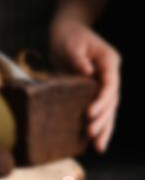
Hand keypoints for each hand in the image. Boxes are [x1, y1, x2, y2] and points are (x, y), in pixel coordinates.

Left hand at [50, 18, 120, 152]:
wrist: (67, 32)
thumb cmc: (68, 36)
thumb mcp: (70, 43)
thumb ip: (77, 58)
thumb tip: (86, 72)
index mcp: (109, 60)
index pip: (110, 83)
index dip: (102, 100)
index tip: (90, 113)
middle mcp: (110, 73)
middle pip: (112, 100)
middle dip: (103, 118)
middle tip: (91, 133)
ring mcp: (105, 83)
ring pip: (109, 109)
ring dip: (105, 127)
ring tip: (98, 147)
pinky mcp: (95, 90)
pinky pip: (100, 109)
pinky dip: (99, 124)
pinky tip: (95, 141)